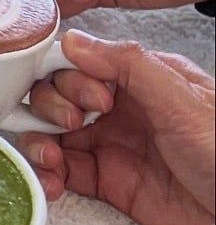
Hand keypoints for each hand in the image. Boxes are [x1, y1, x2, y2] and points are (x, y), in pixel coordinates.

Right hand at [19, 33, 214, 224]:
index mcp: (141, 78)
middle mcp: (121, 108)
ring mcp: (112, 145)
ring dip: (37, 140)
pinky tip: (49, 181)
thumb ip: (132, 67)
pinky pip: (61, 173)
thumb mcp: (186, 102)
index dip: (71, 75)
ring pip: (51, 132)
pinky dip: (45, 175)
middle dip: (51, 107)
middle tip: (72, 126)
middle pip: (58, 94)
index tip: (89, 100)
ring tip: (49, 157)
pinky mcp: (107, 183)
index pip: (83, 61)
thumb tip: (76, 41)